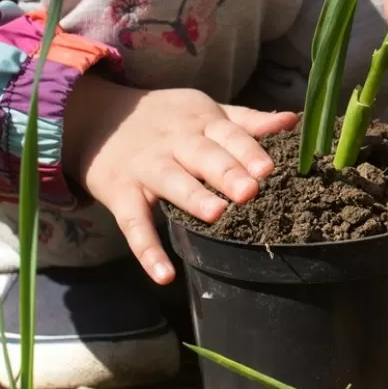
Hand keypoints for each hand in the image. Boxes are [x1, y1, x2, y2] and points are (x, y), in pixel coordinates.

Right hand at [62, 75, 296, 283]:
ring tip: (216, 214)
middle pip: (203, 157)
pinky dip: (147, 250)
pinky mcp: (121, 194)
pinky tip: (164, 276)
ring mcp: (145, 168)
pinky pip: (133, 224)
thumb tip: (292, 120)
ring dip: (192, 198)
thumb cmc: (166, 120)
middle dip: (226, 173)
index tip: (269, 168)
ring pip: (170, 182)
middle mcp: (174, 143)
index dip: (248, 151)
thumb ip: (247, 121)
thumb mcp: (205, 112)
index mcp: (200, 123)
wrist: (94, 118)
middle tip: (250, 191)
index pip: (228, 135)